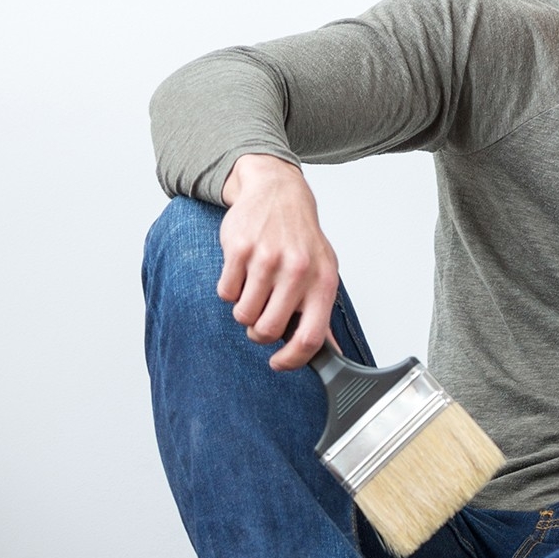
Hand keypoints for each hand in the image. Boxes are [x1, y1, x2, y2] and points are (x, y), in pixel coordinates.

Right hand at [217, 154, 340, 370]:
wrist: (279, 193)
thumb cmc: (301, 239)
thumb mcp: (323, 272)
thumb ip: (322, 313)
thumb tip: (333, 353)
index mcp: (322, 282)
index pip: (310, 338)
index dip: (291, 360)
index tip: (279, 363)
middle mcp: (298, 271)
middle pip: (269, 331)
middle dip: (260, 332)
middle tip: (261, 318)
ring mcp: (267, 259)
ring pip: (243, 315)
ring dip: (244, 311)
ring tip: (254, 291)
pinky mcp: (239, 249)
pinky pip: (225, 293)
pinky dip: (230, 291)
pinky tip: (243, 273)